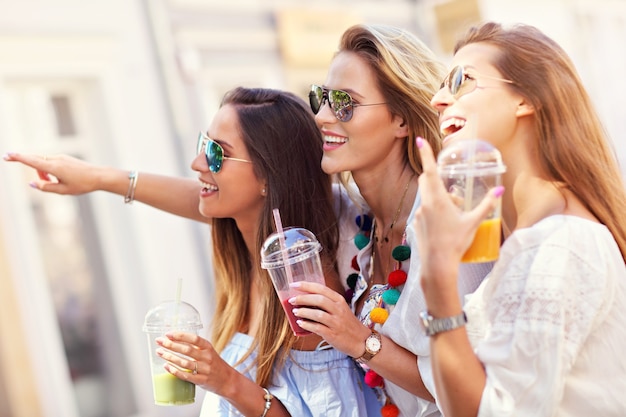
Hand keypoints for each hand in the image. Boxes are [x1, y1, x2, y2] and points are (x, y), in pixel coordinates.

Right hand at [3, 152, 106, 194]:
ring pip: (44, 163)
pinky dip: (50, 171)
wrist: (100, 176)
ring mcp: (61, 157)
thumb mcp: (63, 190)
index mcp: (54, 167)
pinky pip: (51, 163)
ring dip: (43, 173)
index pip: (32, 161)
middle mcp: (56, 159)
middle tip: (33, 173)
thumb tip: (32, 184)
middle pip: (36, 162)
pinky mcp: (66, 158)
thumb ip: (45, 187)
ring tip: (55, 182)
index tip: (7, 155)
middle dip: (32, 169)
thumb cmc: (82, 184)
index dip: (18, 158)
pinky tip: (59, 179)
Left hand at [156, 332, 236, 396]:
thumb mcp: (209, 352)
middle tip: (159, 341)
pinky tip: (166, 366)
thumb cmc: (215, 364)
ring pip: (184, 362)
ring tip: (160, 352)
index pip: (194, 338)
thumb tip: (175, 340)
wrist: (228, 380)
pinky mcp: (201, 381)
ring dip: (170, 357)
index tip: (168, 334)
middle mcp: (207, 357)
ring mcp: (204, 369)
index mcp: (208, 347)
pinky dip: (174, 371)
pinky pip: (185, 375)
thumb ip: (195, 347)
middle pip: (186, 349)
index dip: (180, 335)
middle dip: (170, 345)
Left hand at [287, 281, 370, 358]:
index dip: (306, 285)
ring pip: (318, 314)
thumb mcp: (340, 308)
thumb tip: (304, 298)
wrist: (361, 341)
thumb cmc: (347, 323)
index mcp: (339, 300)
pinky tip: (300, 323)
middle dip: (302, 298)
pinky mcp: (333, 334)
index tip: (294, 284)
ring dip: (304, 312)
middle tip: (291, 300)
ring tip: (295, 311)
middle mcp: (338, 309)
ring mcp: (336, 322)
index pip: (321, 288)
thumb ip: (326, 302)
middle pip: (319, 299)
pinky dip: (307, 325)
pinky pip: (317, 328)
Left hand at [413, 137, 502, 301]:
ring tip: (456, 214)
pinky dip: (434, 211)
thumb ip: (487, 205)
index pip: (429, 171)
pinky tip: (445, 226)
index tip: (419, 140)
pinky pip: (425, 211)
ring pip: (427, 197)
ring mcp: (418, 215)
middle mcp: (424, 204)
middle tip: (455, 194)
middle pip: (426, 181)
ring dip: (440, 198)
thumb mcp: (474, 222)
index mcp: (437, 200)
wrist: (437, 265)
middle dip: (436, 179)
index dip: (425, 154)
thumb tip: (501, 190)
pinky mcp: (416, 224)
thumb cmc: (456, 243)